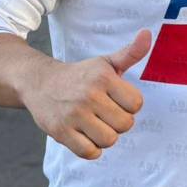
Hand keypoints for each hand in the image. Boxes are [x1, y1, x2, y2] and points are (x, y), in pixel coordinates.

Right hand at [20, 31, 151, 159]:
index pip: (136, 104)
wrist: (38, 82)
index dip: (130, 105)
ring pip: (110, 140)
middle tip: (105, 114)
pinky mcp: (60, 132)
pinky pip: (89, 152)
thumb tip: (148, 33)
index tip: (117, 100)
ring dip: (106, 136)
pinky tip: (85, 136)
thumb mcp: (106, 63)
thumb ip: (131, 53)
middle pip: (126, 124)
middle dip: (119, 122)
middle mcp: (89, 96)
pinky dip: (91, 149)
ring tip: (96, 125)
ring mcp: (73, 115)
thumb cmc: (81, 75)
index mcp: (103, 78)